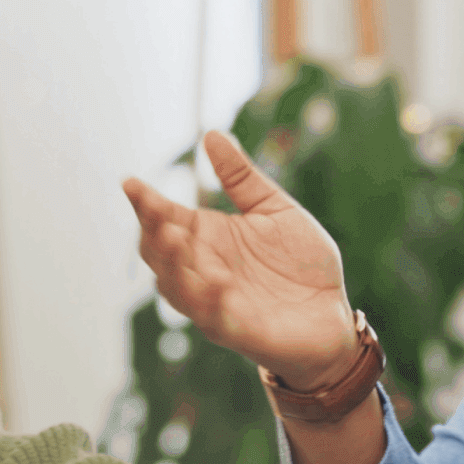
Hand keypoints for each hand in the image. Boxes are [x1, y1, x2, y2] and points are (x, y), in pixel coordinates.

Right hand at [122, 130, 356, 389]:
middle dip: (152, 232)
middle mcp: (202, 268)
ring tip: (176, 238)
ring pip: (175, 286)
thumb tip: (211, 134)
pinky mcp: (234, 329)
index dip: (144, 202)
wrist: (333, 314)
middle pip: (158, 252)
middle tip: (156, 210)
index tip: (130, 182)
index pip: (164, 218)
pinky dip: (208, 301)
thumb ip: (242, 178)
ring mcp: (214, 301)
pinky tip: (216, 281)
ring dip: (172, 265)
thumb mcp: (275, 210)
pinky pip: (210, 318)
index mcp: (208, 236)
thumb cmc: (302, 265)